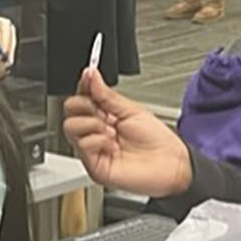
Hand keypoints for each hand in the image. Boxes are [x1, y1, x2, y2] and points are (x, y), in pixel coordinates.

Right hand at [62, 68, 192, 196]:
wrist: (170, 164)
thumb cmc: (158, 141)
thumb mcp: (131, 110)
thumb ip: (106, 94)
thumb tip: (91, 76)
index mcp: (105, 116)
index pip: (83, 97)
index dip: (84, 85)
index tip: (88, 75)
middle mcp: (96, 131)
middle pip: (70, 110)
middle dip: (85, 105)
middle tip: (102, 111)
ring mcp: (93, 148)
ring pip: (70, 127)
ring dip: (93, 124)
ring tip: (111, 132)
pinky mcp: (94, 165)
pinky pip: (82, 145)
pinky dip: (98, 141)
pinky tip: (113, 146)